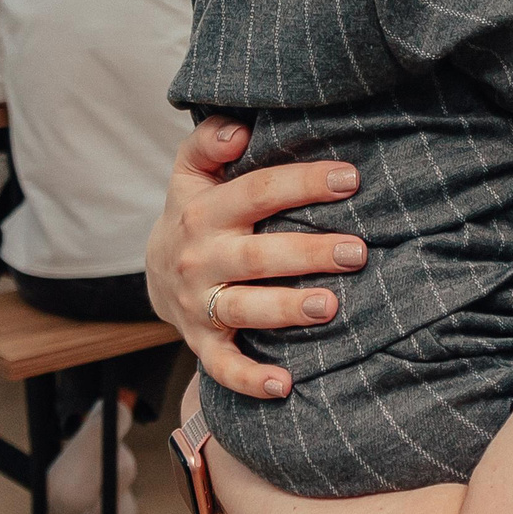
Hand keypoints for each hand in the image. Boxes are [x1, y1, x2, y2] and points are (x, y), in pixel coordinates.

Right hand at [145, 115, 365, 401]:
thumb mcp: (192, 170)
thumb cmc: (196, 210)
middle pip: (256, 255)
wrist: (155, 271)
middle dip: (308, 252)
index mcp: (204, 210)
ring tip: (330, 306)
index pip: (257, 191)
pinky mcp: (202, 342)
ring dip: (286, 310)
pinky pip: (223, 366)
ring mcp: (199, 303)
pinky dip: (250, 379)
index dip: (302, 184)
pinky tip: (285, 385)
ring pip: (243, 308)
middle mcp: (200, 258)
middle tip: (357, 251)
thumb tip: (237, 127)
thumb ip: (209, 140)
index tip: (350, 179)